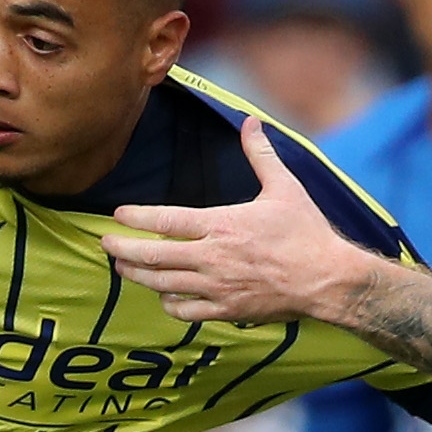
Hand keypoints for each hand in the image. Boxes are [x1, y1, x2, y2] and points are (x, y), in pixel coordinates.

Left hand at [105, 118, 371, 324]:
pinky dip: (167, 302)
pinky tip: (163, 293)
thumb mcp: (285, 188)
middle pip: (153, 256)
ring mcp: (217, 287)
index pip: (166, 220)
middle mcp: (213, 257)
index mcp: (222, 224)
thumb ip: (260, 155)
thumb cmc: (306, 232)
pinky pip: (184, 311)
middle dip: (122, 250)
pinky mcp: (226, 311)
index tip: (117, 215)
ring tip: (123, 268)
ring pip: (162, 284)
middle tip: (104, 244)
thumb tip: (250, 121)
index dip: (136, 217)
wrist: (327, 279)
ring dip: (137, 276)